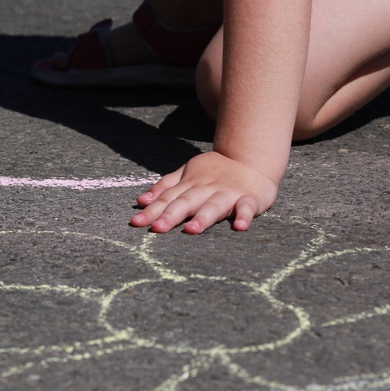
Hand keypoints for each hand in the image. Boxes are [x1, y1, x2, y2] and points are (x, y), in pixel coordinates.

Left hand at [131, 152, 278, 233]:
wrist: (252, 160)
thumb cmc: (215, 172)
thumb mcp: (187, 174)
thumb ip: (166, 187)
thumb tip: (141, 201)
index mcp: (191, 184)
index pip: (168, 198)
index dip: (152, 210)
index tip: (137, 223)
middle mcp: (207, 189)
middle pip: (187, 202)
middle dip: (172, 215)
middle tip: (157, 228)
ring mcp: (228, 193)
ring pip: (214, 206)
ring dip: (203, 217)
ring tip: (192, 230)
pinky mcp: (249, 198)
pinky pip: (246, 207)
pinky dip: (244, 216)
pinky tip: (240, 227)